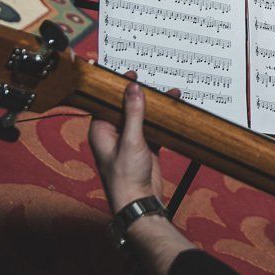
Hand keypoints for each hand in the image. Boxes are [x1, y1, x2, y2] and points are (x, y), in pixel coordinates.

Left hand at [88, 71, 179, 213]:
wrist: (139, 202)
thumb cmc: (125, 176)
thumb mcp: (130, 140)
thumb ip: (133, 113)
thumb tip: (133, 87)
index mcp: (101, 130)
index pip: (107, 101)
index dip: (117, 86)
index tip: (130, 72)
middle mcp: (114, 134)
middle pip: (127, 107)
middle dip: (140, 94)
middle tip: (153, 80)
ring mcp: (130, 141)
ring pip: (142, 116)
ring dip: (155, 106)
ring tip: (170, 93)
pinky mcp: (145, 147)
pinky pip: (154, 127)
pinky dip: (163, 119)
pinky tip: (173, 110)